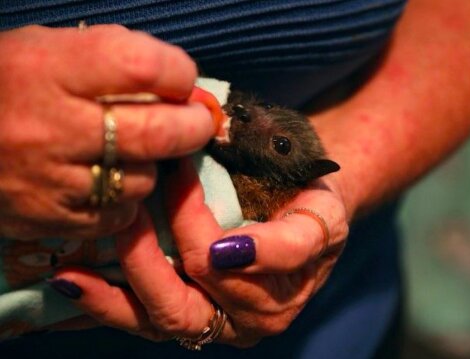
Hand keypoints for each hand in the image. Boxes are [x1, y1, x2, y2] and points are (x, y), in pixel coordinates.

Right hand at [0, 25, 213, 238]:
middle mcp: (51, 126)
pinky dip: (126, 201)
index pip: (142, 67)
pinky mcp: (47, 219)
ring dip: (152, 165)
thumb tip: (179, 84)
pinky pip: (117, 216)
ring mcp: (50, 180)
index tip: (182, 79)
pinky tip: (110, 182)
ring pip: (142, 180)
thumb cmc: (4, 84)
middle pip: (157, 133)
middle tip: (196, 121)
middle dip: (193, 126)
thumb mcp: (47, 49)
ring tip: (134, 152)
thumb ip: (112, 59)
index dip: (178, 73)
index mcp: (49, 69)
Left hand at [50, 157, 347, 346]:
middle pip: (186, 302)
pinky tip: (71, 286)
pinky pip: (144, 319)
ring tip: (73, 270)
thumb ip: (292, 241)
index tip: (180, 172)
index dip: (195, 221)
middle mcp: (251, 319)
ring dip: (113, 294)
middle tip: (126, 208)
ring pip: (160, 319)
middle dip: (148, 257)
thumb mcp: (323, 216)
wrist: (310, 214)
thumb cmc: (314, 204)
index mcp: (285, 291)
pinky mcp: (191, 317)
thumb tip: (228, 254)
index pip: (228, 267)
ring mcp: (219, 321)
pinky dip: (105, 305)